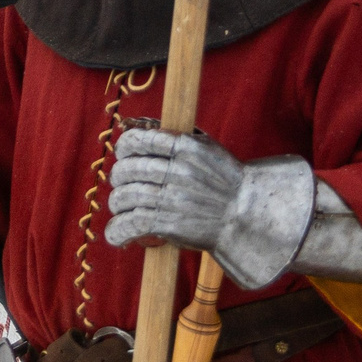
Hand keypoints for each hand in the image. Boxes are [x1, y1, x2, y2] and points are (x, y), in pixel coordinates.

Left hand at [103, 129, 314, 290]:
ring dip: (117, 204)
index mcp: (185, 147)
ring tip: (121, 208)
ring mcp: (172, 198)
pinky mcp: (169, 224)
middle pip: (127, 169)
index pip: (139, 140)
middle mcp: (177, 171)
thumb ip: (176, 137)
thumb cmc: (225, 180)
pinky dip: (117, 231)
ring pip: (124, 197)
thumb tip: (139, 126)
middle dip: (119, 177)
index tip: (123, 154)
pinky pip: (131, 224)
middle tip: (123, 184)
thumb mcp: (206, 148)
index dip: (124, 147)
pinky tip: (117, 235)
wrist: (245, 214)